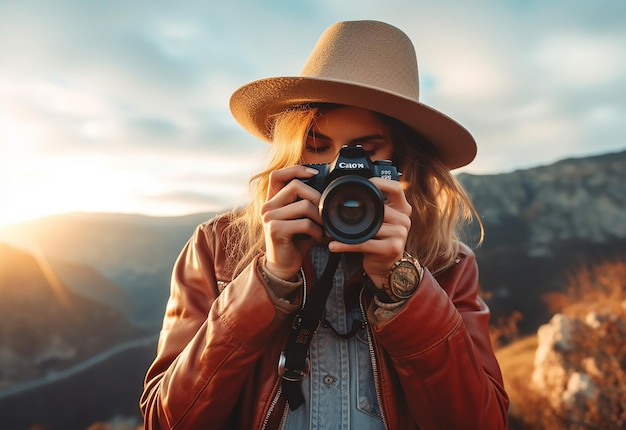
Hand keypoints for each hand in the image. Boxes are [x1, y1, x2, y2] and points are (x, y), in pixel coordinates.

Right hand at [261, 165, 323, 279]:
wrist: (283, 266)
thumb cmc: (294, 241)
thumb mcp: (298, 218)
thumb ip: (303, 202)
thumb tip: (325, 188)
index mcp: (272, 201)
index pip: (277, 175)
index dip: (295, 170)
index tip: (314, 174)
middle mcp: (267, 207)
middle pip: (295, 187)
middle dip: (317, 197)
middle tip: (326, 212)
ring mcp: (269, 218)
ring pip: (303, 205)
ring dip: (320, 217)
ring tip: (324, 227)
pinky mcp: (276, 230)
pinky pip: (304, 223)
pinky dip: (317, 231)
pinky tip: (319, 237)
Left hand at [328, 177, 411, 287]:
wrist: (386, 267)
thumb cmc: (379, 240)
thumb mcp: (380, 220)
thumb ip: (374, 205)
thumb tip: (347, 189)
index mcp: (402, 208)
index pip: (395, 187)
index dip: (379, 182)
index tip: (361, 184)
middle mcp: (404, 219)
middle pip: (378, 208)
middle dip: (355, 212)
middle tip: (335, 212)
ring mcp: (400, 234)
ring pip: (369, 226)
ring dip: (346, 231)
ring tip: (330, 231)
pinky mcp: (392, 248)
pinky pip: (364, 243)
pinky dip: (346, 245)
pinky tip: (334, 246)